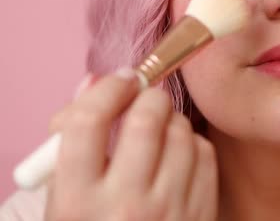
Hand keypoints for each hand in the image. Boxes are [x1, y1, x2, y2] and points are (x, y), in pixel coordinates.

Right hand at [45, 68, 217, 220]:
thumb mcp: (66, 198)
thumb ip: (75, 143)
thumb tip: (97, 82)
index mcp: (76, 203)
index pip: (88, 123)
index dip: (106, 89)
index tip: (119, 80)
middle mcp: (124, 207)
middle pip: (145, 120)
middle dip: (148, 97)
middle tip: (144, 98)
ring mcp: (169, 212)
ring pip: (181, 132)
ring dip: (171, 119)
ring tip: (159, 130)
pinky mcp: (201, 213)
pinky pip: (205, 153)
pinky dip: (192, 143)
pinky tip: (178, 154)